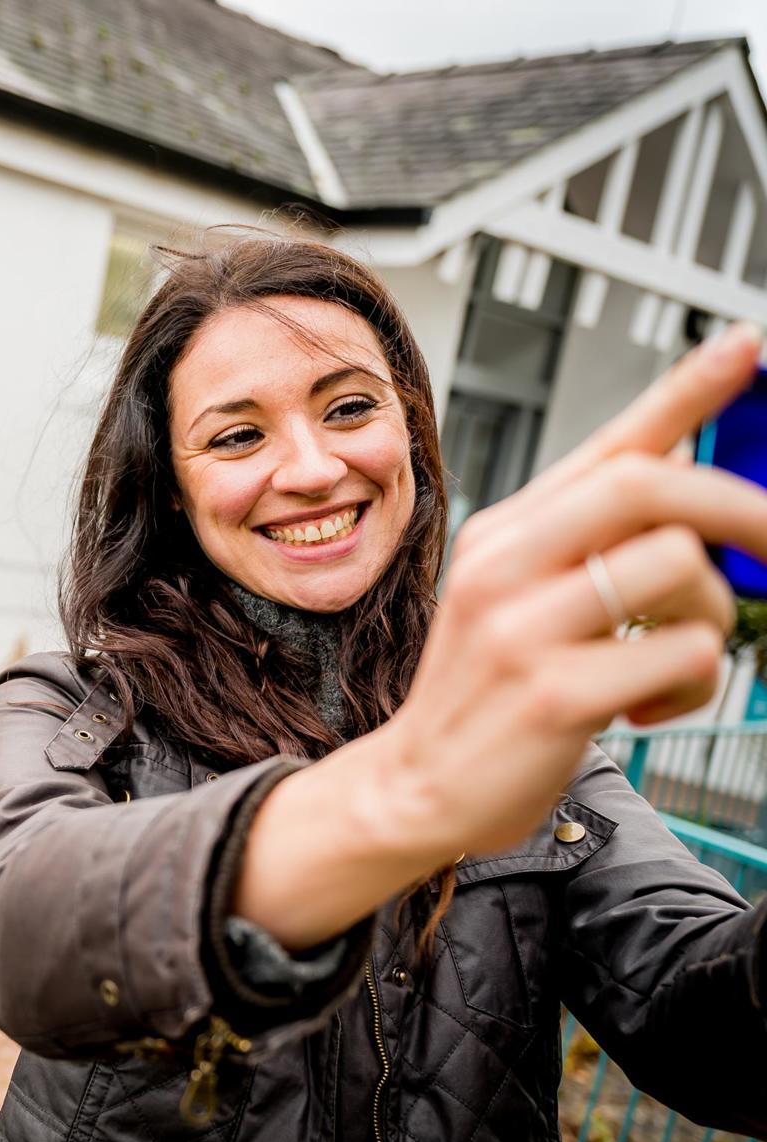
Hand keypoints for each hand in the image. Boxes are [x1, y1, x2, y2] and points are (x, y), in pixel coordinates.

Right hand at [365, 323, 765, 866]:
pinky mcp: (555, 692)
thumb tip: (681, 473)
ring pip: (678, 567)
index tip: (745, 345)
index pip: (607, 445)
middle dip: (738, 507)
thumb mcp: (515, 598)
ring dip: (708, 616)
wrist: (417, 786)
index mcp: (504, 533)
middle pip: (648, 486)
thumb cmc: (484, 694)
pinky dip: (690, 686)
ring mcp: (524, 628)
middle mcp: (505, 566)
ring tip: (673, 661)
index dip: (684, 391)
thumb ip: (586, 538)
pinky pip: (682, 654)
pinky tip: (648, 707)